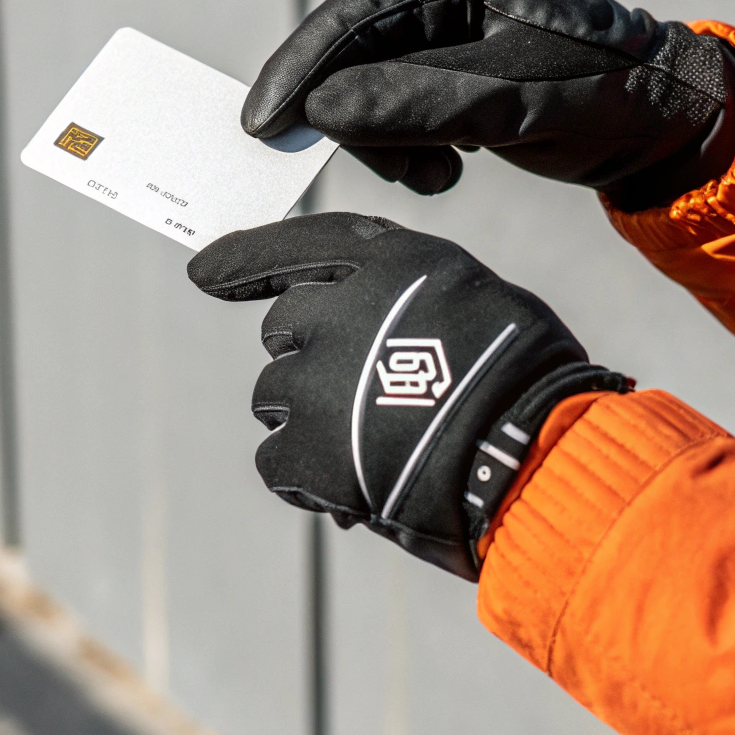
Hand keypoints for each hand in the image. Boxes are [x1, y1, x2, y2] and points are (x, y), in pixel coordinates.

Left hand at [188, 212, 626, 579]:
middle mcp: (337, 311)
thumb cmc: (524, 379)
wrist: (532, 455)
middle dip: (312, 361)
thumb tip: (360, 331)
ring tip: (374, 447)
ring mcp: (313, 382)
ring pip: (276, 398)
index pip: (300, 246)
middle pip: (283, 331)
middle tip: (370, 397)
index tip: (203, 274)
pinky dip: (307, 477)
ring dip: (310, 422)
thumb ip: (405, 298)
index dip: (247, 260)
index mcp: (386, 262)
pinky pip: (276, 460)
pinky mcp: (303, 450)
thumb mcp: (472, 298)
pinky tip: (355, 487)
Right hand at [242, 0, 734, 207]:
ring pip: (371, 92)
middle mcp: (448, 0)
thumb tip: (323, 108)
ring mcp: (450, 43)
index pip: (355, 12)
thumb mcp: (513, 102)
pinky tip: (444, 174)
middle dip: (350, 116)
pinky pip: (398, 115)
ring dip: (383, 142)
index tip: (265, 121)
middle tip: (377, 167)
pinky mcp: (456, 84)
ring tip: (431, 176)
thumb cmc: (606, 98)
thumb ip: (419, 102)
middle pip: (354, 54)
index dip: (301, 65)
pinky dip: (405, 151)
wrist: (665, 129)